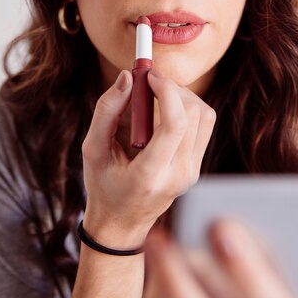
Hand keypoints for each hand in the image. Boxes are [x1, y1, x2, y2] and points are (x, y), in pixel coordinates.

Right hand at [81, 70, 215, 246]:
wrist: (122, 222)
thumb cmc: (103, 184)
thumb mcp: (92, 149)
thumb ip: (106, 110)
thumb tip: (127, 76)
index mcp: (150, 175)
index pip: (175, 124)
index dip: (166, 90)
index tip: (148, 75)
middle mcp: (179, 176)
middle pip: (194, 115)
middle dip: (173, 88)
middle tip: (148, 80)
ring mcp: (192, 173)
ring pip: (204, 116)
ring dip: (183, 96)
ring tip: (157, 95)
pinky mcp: (197, 167)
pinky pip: (204, 125)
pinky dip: (187, 108)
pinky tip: (165, 110)